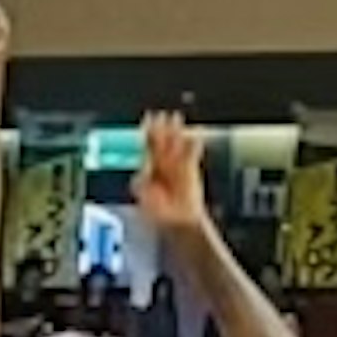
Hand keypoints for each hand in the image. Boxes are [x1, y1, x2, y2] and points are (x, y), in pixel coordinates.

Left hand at [135, 108, 207, 237]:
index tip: (148, 119)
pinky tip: (195, 137)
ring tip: (177, 118)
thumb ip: (141, 185)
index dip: (148, 131)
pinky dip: (194, 145)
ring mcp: (177, 163)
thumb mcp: (144, 199)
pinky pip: (193, 153)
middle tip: (162, 115)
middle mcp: (162, 161)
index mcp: (149, 166)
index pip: (147, 144)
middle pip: (161, 139)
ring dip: (176, 130)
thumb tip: (141, 172)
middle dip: (161, 126)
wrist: (178, 221)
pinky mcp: (190, 168)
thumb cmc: (159, 212)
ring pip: (176, 142)